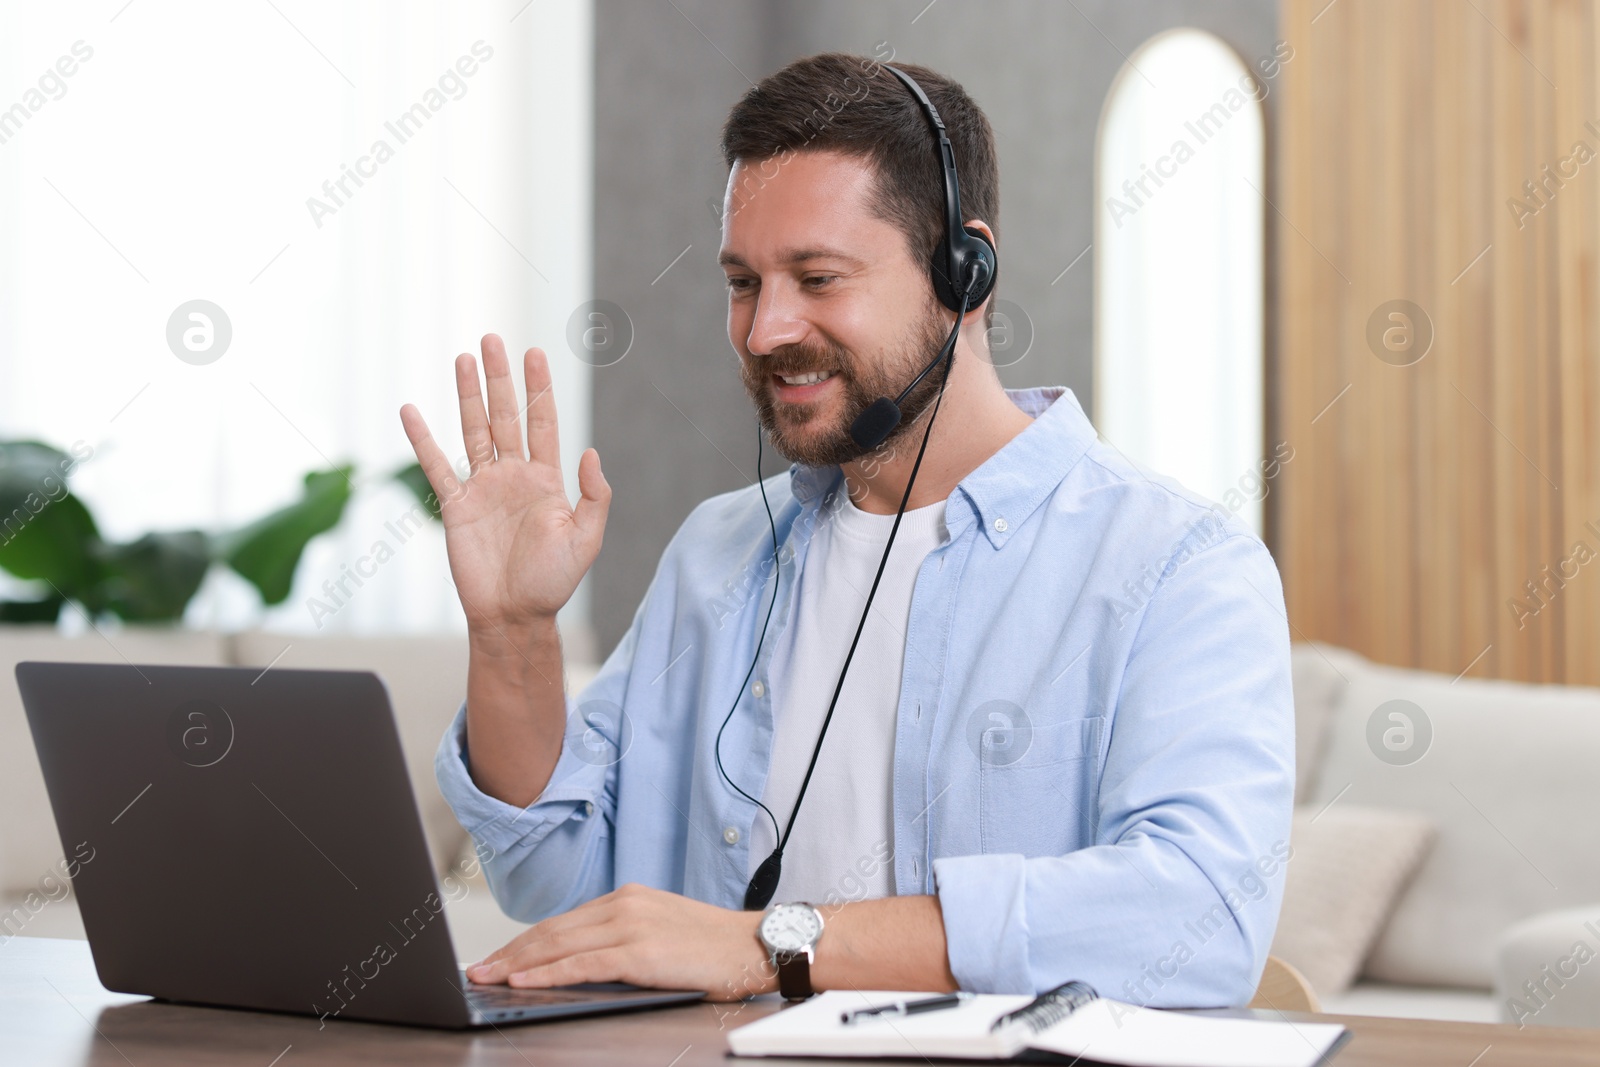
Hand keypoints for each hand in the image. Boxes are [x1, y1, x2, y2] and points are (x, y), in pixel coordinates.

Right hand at [399, 334, 609, 633]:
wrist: (514, 616)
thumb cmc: (554, 582)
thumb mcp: (586, 539)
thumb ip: (594, 496)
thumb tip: (591, 452)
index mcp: (546, 480)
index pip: (542, 422)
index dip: (538, 388)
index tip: (535, 353)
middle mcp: (513, 476)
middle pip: (505, 415)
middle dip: (500, 378)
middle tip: (492, 340)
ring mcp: (483, 488)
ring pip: (473, 430)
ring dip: (467, 395)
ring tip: (463, 358)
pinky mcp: (456, 506)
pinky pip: (436, 466)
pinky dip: (423, 439)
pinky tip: (410, 411)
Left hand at [464, 884, 775, 1001]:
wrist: (755, 945)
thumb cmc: (714, 947)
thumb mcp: (661, 931)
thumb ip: (622, 939)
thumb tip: (578, 963)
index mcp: (627, 898)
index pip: (562, 921)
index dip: (524, 942)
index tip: (498, 958)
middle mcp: (624, 905)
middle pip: (552, 930)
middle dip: (509, 953)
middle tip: (479, 971)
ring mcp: (631, 926)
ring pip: (558, 945)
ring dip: (517, 964)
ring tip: (488, 978)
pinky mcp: (640, 952)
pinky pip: (582, 963)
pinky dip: (547, 973)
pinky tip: (523, 981)